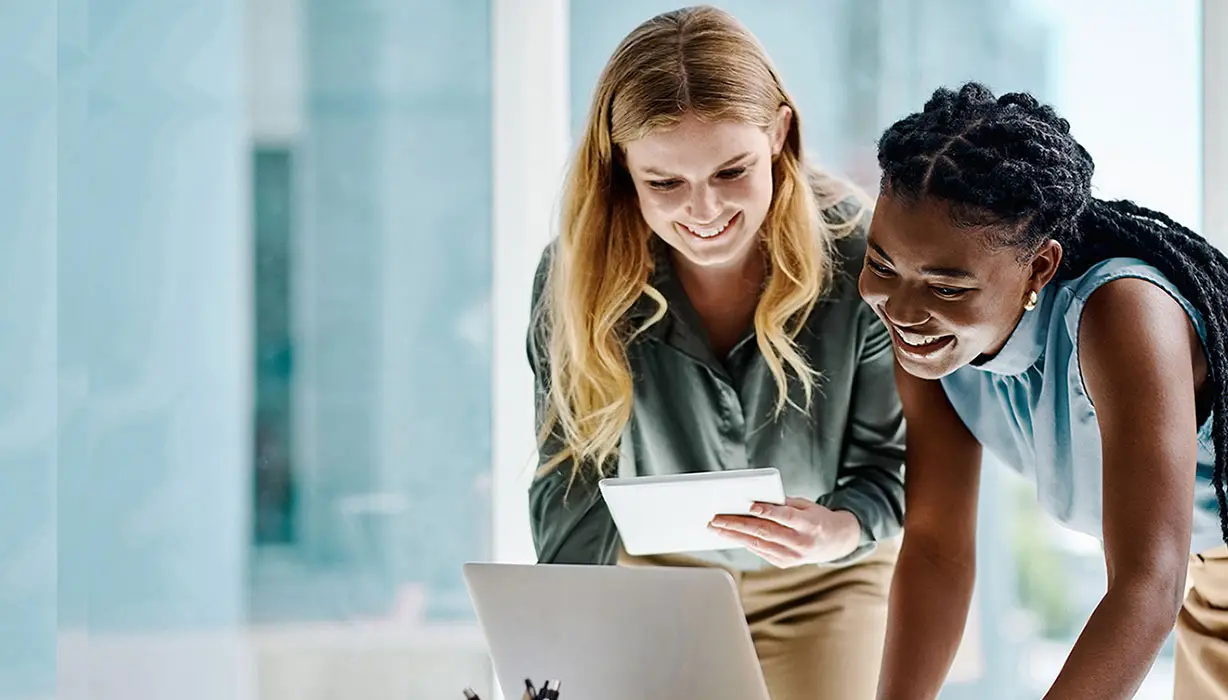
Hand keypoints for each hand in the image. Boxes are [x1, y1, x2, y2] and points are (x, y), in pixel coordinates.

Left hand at [707, 497, 861, 566]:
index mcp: (810, 524)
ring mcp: (792, 556)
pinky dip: (744, 542)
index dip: (768, 511)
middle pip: (765, 532)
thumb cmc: (817, 518)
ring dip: (734, 536)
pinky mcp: (784, 563)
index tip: (749, 505)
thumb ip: (783, 503)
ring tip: (715, 528)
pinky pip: (760, 551)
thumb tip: (755, 500)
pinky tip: (730, 535)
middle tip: (716, 519)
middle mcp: (801, 543)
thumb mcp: (806, 505)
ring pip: (758, 544)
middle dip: (737, 525)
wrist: (835, 542)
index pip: (786, 517)